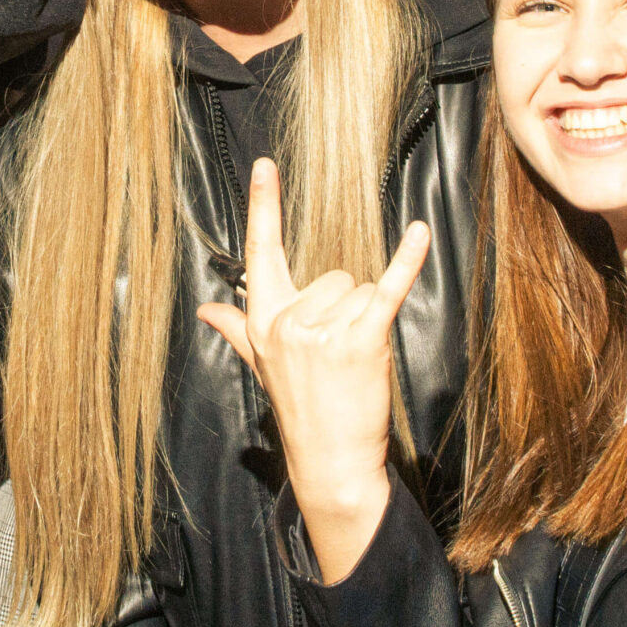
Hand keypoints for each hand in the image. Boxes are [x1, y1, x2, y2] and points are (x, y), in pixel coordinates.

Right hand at [198, 159, 430, 581]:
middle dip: (345, 309)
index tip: (265, 165)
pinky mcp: (362, 339)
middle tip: (339, 358)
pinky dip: (407, 260)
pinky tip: (419, 233)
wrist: (331, 461)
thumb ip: (239, 330)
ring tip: (355, 365)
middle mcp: (290, 320)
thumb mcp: (264, 367)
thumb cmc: (302, 411)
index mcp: (266, 320)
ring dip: (367, 322)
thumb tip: (207, 311)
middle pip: (333, 275)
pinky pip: (387, 288)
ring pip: (361, 290)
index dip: (263, 205)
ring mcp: (324, 330)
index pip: (261, 252)